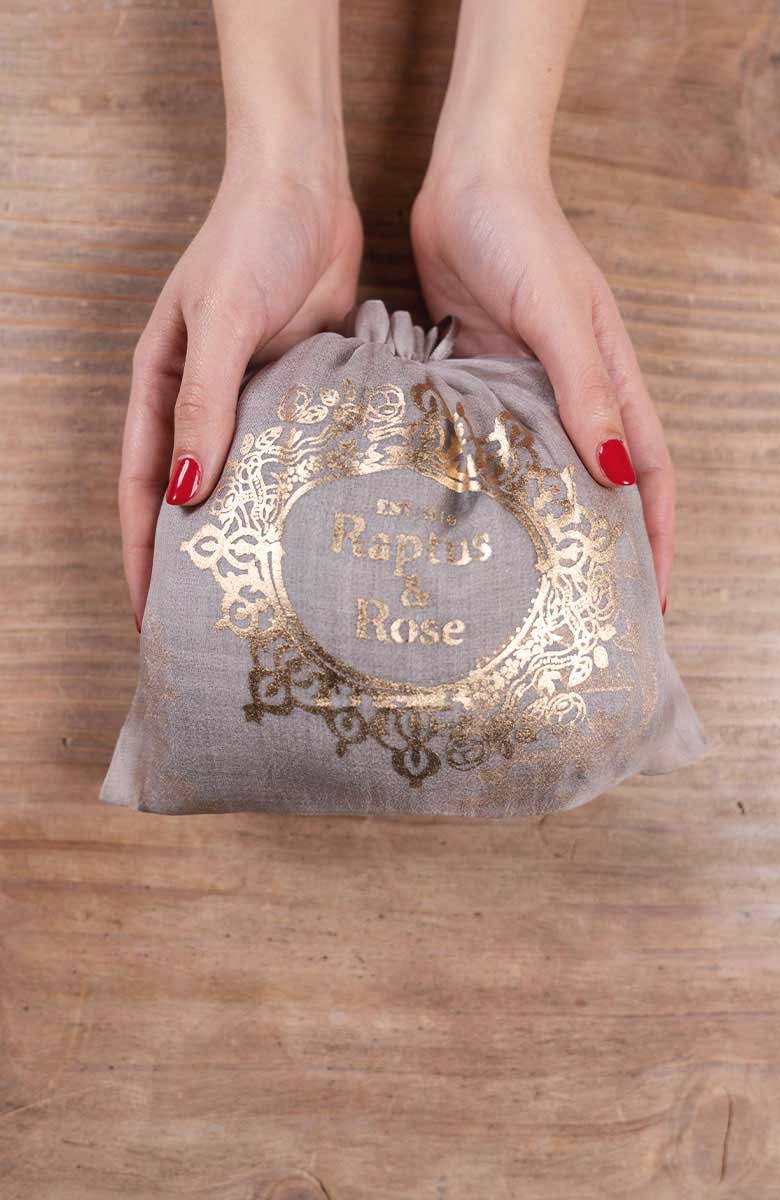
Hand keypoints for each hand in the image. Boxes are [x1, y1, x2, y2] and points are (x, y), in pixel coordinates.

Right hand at [119, 163, 362, 625]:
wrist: (307, 187)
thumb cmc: (248, 241)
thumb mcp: (219, 323)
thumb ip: (203, 404)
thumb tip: (185, 492)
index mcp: (162, 388)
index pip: (143, 488)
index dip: (143, 554)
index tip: (151, 617)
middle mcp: (205, 402)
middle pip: (192, 496)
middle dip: (196, 559)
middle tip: (214, 624)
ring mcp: (256, 399)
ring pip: (250, 482)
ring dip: (256, 532)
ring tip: (275, 594)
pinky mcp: (304, 391)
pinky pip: (299, 453)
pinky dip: (305, 490)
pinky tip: (325, 530)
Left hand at [411, 169, 673, 609]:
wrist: (461, 186)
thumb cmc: (520, 235)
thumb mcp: (557, 315)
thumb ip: (584, 389)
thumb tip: (616, 473)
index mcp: (611, 380)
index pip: (648, 474)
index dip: (656, 537)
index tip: (651, 599)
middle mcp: (573, 394)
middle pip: (596, 485)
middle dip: (598, 544)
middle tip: (582, 608)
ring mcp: (523, 391)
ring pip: (538, 472)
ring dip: (536, 522)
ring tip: (520, 584)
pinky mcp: (477, 382)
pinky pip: (485, 444)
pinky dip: (483, 481)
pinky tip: (462, 518)